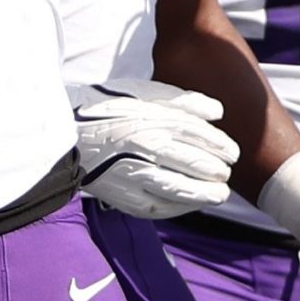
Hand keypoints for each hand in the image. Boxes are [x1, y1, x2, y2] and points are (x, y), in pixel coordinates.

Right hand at [69, 79, 238, 218]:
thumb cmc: (108, 108)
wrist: (66, 131)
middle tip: (226, 174)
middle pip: (194, 163)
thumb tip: (218, 111)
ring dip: (205, 194)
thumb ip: (182, 101)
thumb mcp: (144, 92)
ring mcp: (135, 173)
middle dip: (217, 171)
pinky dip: (181, 208)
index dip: (221, 146)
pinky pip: (160, 207)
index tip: (233, 153)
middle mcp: (147, 146)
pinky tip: (192, 204)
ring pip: (180, 189)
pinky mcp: (125, 196)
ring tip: (220, 194)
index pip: (199, 135)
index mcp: (153, 119)